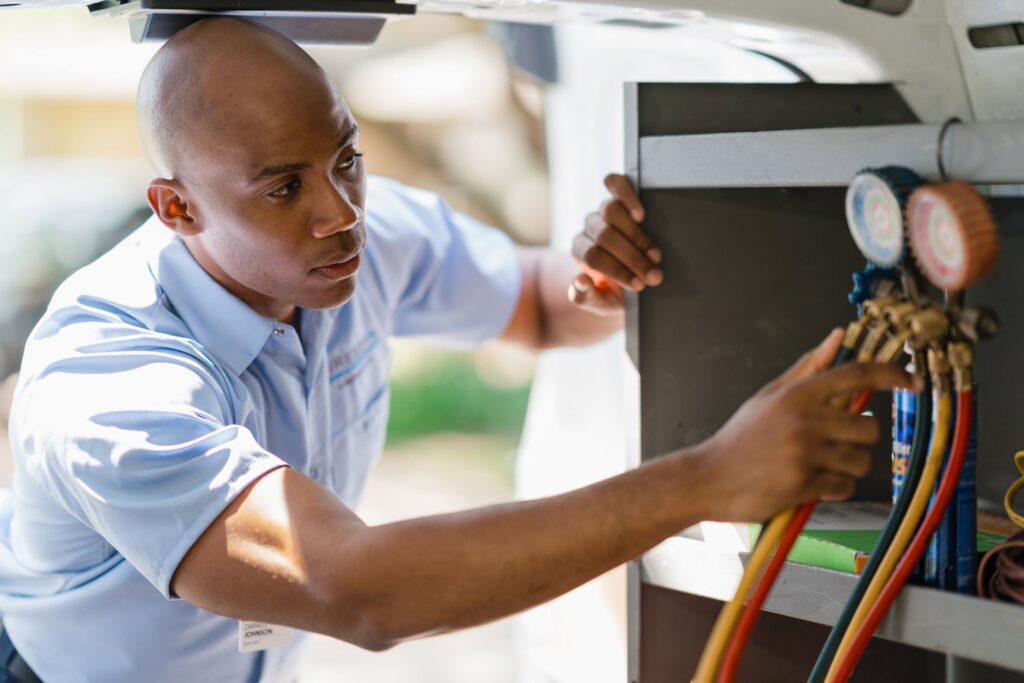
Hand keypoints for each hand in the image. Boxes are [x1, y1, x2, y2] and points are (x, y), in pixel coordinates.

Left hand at [569, 174, 662, 314]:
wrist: (630, 278)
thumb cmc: (614, 291)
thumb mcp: (599, 302)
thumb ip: (584, 297)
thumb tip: (579, 280)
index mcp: (580, 253)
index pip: (593, 256)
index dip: (617, 270)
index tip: (639, 286)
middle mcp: (589, 229)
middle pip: (605, 235)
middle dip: (632, 258)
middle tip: (653, 276)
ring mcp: (602, 211)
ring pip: (610, 211)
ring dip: (636, 235)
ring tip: (655, 255)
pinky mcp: (617, 196)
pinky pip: (614, 183)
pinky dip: (627, 194)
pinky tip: (641, 214)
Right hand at [696, 329, 922, 521]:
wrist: (710, 476)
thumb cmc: (742, 437)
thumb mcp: (770, 396)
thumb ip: (808, 368)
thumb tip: (838, 337)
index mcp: (796, 394)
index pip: (855, 375)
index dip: (890, 375)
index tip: (911, 380)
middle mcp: (803, 420)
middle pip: (868, 428)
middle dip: (859, 439)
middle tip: (835, 444)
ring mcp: (804, 453)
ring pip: (860, 461)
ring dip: (847, 467)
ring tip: (819, 465)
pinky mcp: (803, 483)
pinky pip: (843, 487)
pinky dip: (832, 488)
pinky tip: (809, 482)